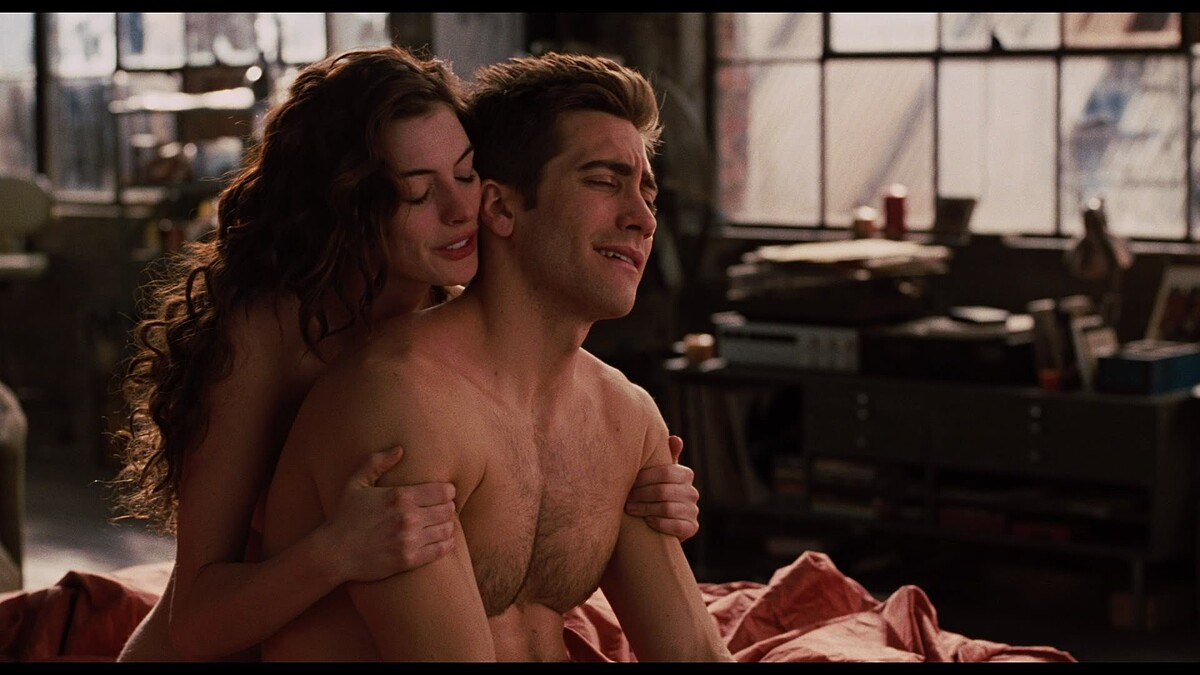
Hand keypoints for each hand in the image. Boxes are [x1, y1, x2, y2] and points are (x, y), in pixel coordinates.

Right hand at [323, 444, 456, 581]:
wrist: (334, 553)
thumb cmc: (344, 516)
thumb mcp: (356, 483)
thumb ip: (377, 462)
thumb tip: (400, 449)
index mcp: (400, 496)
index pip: (443, 491)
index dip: (448, 491)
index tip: (444, 494)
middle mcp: (408, 517)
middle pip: (448, 510)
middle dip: (448, 508)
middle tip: (442, 509)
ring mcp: (409, 540)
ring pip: (447, 529)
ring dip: (447, 526)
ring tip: (441, 524)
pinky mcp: (409, 560)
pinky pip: (441, 550)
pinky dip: (447, 544)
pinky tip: (444, 540)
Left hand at [625, 434, 700, 541]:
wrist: (658, 523)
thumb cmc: (653, 492)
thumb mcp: (657, 474)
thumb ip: (664, 456)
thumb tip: (675, 439)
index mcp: (685, 474)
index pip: (665, 472)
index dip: (644, 478)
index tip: (628, 482)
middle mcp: (692, 492)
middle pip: (663, 491)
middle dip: (641, 495)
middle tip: (625, 498)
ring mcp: (693, 511)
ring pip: (667, 508)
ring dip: (645, 509)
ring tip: (630, 509)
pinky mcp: (691, 528)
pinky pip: (676, 526)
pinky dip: (659, 523)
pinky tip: (647, 521)